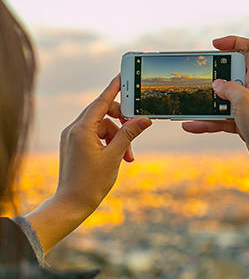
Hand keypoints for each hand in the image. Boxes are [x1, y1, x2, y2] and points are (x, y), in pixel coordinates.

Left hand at [26, 75, 151, 251]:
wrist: (72, 203)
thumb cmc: (92, 182)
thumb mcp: (115, 156)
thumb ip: (129, 134)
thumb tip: (144, 120)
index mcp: (82, 129)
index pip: (101, 101)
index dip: (115, 88)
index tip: (124, 75)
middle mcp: (74, 129)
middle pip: (103, 113)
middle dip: (122, 121)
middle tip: (137, 129)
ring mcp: (73, 137)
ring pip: (102, 126)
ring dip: (119, 136)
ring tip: (129, 155)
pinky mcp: (74, 145)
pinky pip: (96, 135)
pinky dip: (110, 142)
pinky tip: (120, 157)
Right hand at [182, 36, 248, 189]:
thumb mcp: (244, 101)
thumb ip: (228, 88)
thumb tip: (217, 84)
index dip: (234, 42)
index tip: (215, 45)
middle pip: (231, 74)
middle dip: (214, 75)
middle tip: (199, 77)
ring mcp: (248, 108)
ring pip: (223, 99)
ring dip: (206, 102)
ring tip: (189, 105)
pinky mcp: (243, 124)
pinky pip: (220, 119)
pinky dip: (206, 122)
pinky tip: (190, 125)